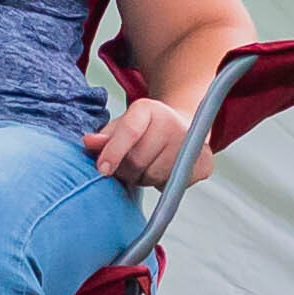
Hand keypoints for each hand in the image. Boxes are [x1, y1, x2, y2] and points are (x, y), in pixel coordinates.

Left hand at [85, 96, 207, 189]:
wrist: (185, 128)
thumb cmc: (145, 130)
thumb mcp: (122, 126)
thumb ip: (105, 136)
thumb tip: (88, 142)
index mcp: (148, 109)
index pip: (129, 131)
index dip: (113, 152)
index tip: (102, 169)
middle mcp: (173, 123)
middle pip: (138, 160)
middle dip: (126, 170)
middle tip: (128, 166)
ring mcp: (192, 143)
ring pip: (153, 177)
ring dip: (143, 178)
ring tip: (148, 166)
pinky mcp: (205, 163)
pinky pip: (172, 185)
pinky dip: (163, 184)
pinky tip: (165, 171)